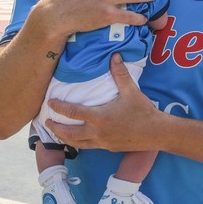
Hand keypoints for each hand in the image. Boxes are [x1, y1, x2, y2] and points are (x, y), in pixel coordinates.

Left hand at [46, 54, 160, 151]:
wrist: (156, 132)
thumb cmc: (143, 111)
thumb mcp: (131, 91)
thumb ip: (120, 73)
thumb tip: (114, 56)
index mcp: (99, 117)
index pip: (73, 112)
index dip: (59, 107)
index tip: (49, 103)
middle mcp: (97, 132)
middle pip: (69, 133)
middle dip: (55, 128)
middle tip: (46, 122)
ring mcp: (102, 142)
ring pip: (77, 143)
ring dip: (65, 138)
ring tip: (57, 133)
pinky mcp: (108, 147)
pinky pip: (89, 146)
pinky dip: (79, 142)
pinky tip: (79, 139)